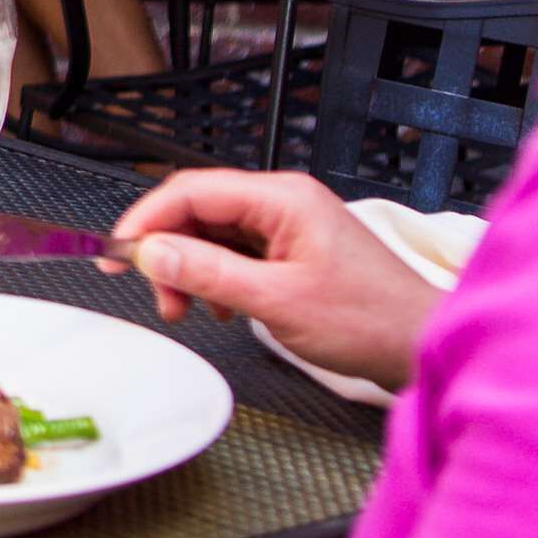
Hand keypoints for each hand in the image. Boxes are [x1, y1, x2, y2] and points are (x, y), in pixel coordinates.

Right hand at [107, 168, 440, 390]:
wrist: (420, 346)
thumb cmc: (367, 320)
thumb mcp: (276, 301)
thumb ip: (208, 273)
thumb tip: (151, 253)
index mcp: (281, 198)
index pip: (191, 191)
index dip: (146, 221)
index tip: (117, 255)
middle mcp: (283, 201)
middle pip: (199, 211)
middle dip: (168, 253)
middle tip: (160, 299)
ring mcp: (290, 225)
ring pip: (214, 234)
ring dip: (191, 271)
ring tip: (189, 311)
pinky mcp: (295, 250)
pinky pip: (237, 252)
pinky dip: (217, 279)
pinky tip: (221, 309)